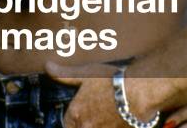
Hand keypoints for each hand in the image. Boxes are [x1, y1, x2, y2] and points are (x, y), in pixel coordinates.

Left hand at [48, 61, 186, 127]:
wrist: (139, 92)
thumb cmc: (112, 80)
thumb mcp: (85, 73)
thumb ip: (64, 74)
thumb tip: (47, 65)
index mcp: (76, 113)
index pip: (66, 124)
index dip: (71, 120)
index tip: (77, 116)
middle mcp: (86, 127)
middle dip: (83, 124)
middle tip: (94, 115)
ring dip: (97, 125)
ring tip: (105, 117)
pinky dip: (110, 127)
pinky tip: (115, 122)